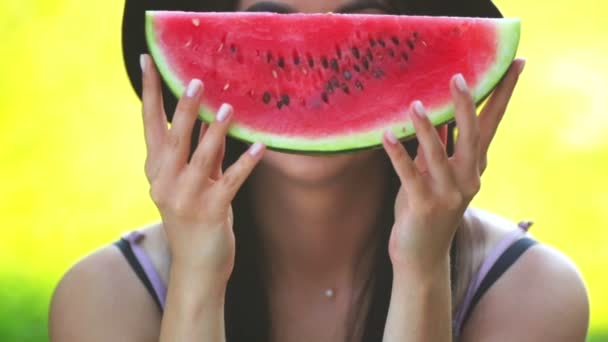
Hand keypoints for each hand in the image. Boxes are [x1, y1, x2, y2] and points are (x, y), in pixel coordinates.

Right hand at [140, 54, 265, 282]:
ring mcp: (186, 198)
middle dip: (184, 108)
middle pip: (173, 138)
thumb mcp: (186, 181)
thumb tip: (204, 115)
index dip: (151, 93)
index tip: (148, 61)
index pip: (150, 125)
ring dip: (214, 131)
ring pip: (201, 158)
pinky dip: (246, 163)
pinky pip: (231, 181)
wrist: (196, 267)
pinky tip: (260, 147)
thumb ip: (192, 151)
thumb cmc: (193, 218)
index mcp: (157, 171)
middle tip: (195, 81)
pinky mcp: (211, 212)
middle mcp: (165, 182)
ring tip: (228, 108)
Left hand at [383, 59, 525, 274]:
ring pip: (439, 155)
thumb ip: (435, 147)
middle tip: (458, 77)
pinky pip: (410, 176)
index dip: (502, 96)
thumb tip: (433, 114)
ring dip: (427, 129)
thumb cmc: (425, 209)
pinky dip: (398, 155)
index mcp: (473, 168)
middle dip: (465, 106)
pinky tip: (386, 135)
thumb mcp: (433, 175)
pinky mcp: (425, 207)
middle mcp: (468, 180)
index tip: (514, 65)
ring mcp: (448, 195)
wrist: (422, 257)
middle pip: (473, 136)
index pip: (490, 125)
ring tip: (415, 105)